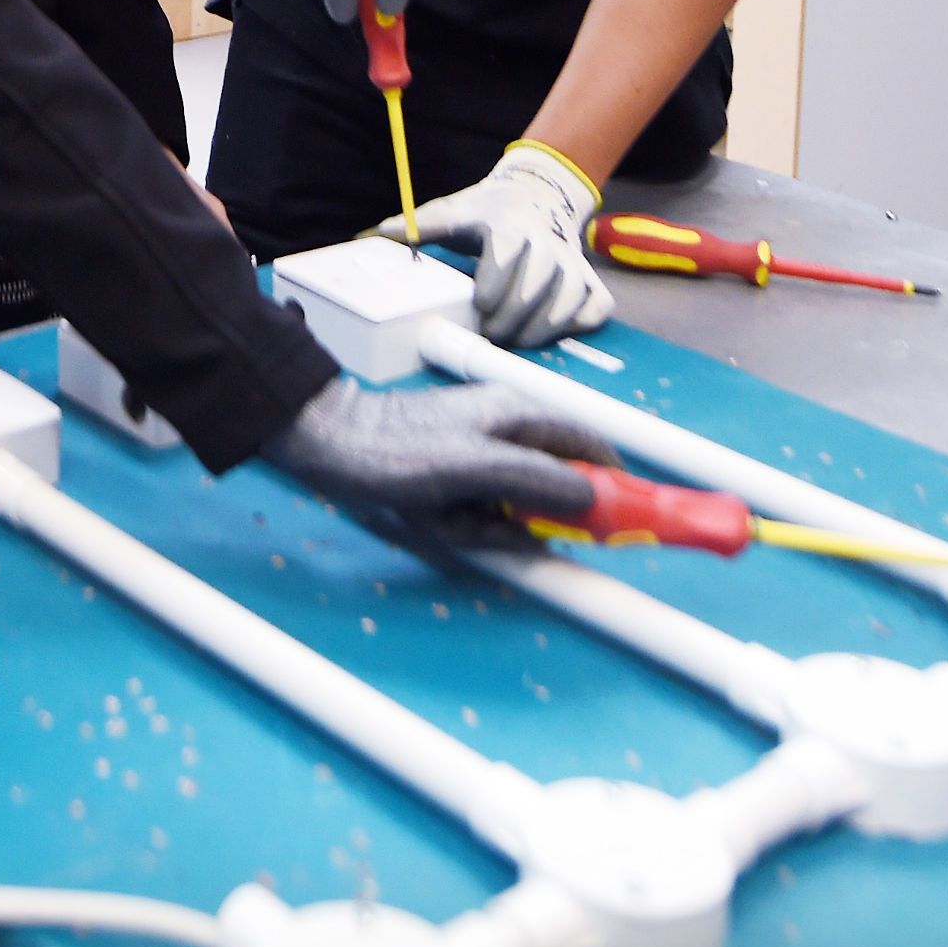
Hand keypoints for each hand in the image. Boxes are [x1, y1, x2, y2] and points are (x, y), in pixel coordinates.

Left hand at [261, 377, 615, 552]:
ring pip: (515, 510)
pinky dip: (463, 528)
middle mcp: (509, 433)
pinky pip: (480, 516)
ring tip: (449, 520)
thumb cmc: (399, 452)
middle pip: (553, 490)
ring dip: (488, 529)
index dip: (612, 486)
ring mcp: (481, 457)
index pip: (591, 447)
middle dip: (528, 521)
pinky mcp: (457, 481)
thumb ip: (537, 482)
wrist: (327, 447)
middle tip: (491, 526)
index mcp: (522, 417)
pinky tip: (434, 521)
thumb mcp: (473, 469)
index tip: (619, 527)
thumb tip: (592, 499)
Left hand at [392, 140, 613, 345]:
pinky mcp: (590, 279)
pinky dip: (579, 323)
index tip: (480, 305)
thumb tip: (384, 233)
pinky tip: (553, 332)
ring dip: (544, 326)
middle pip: (538, 282)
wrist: (537, 196)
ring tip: (517, 340)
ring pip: (570, 297)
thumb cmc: (486, 212)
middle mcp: (546, 241)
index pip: (506, 253)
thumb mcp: (454, 211)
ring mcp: (572, 261)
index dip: (495, 283)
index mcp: (508, 223)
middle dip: (513, 315)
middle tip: (491, 333)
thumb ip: (422, 225)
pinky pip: (595, 306)